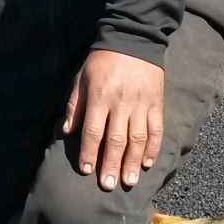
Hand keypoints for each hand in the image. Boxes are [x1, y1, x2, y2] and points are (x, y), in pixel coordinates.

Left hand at [62, 48, 163, 189]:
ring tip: (129, 181)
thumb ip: (75, 105)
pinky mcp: (156, 103)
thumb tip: (67, 131)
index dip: (90, 152)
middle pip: (116, 139)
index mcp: (100, 97)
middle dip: (111, 164)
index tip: (87, 171)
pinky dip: (153, 148)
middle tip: (108, 185)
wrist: (134, 38)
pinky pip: (156, 129)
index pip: (93, 130)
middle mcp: (121, 103)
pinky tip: (147, 163)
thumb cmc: (102, 60)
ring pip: (138, 138)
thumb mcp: (82, 78)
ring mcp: (141, 104)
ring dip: (133, 162)